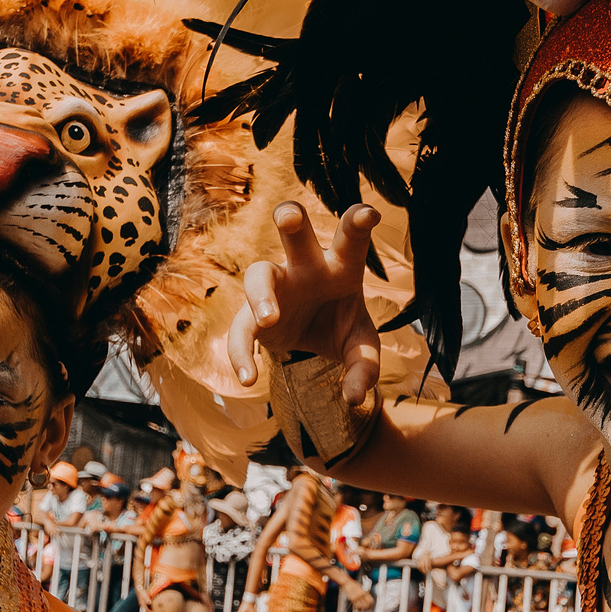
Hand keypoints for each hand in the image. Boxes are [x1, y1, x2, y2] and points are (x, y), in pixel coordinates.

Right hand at [228, 202, 383, 405]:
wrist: (311, 340)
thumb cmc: (341, 327)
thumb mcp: (360, 346)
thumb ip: (363, 367)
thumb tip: (353, 397)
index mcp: (341, 267)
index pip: (351, 240)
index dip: (356, 223)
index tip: (369, 214)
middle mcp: (305, 268)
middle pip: (295, 235)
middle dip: (291, 219)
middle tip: (288, 217)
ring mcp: (276, 287)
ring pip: (258, 274)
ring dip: (261, 292)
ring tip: (270, 319)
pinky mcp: (253, 314)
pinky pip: (241, 328)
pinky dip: (241, 352)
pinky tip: (248, 377)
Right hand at [345, 578, 373, 609]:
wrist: (347, 583)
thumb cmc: (353, 585)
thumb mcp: (361, 588)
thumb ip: (365, 593)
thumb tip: (368, 598)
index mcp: (364, 592)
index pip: (370, 600)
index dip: (371, 604)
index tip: (370, 605)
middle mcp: (361, 595)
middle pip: (367, 604)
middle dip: (367, 607)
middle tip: (367, 609)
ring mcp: (357, 597)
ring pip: (362, 606)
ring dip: (363, 608)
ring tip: (362, 609)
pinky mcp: (352, 599)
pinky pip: (357, 606)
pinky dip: (358, 608)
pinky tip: (358, 608)